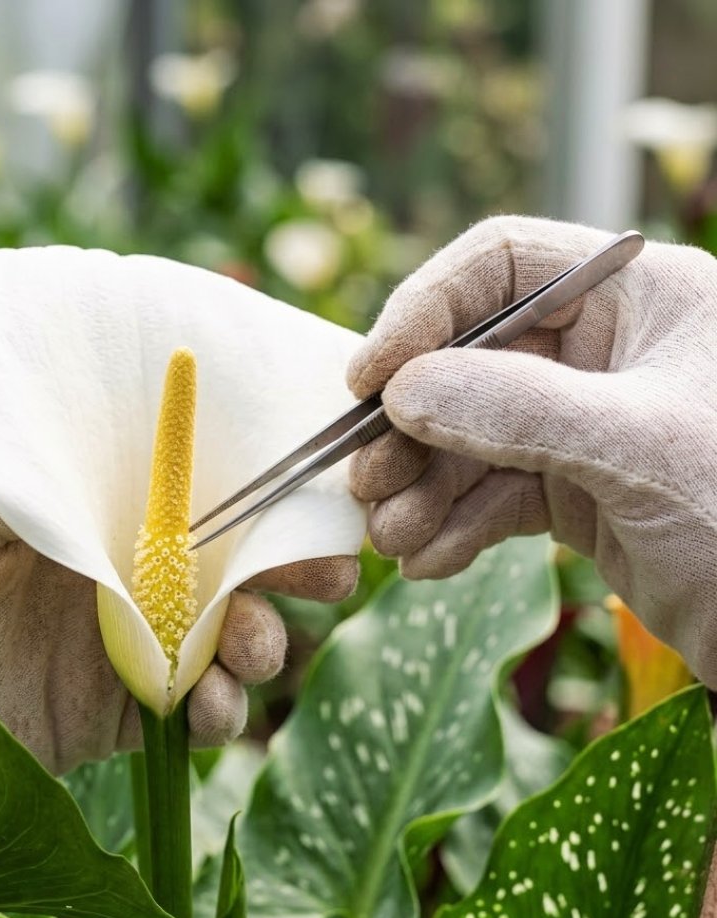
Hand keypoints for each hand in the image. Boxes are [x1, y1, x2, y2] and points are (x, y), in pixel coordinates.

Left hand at [0, 450, 355, 782]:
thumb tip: (153, 407)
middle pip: (246, 567)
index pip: (213, 494)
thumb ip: (59, 451)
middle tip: (322, 576)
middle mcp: (133, 570)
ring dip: (266, 644)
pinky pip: (200, 715)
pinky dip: (224, 713)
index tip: (320, 501)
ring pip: (240, 642)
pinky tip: (208, 705)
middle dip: (297, 572)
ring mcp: (133, 644)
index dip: (274, 496)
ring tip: (246, 646)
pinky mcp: (122, 714)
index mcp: (107, 505)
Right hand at [346, 215, 716, 685]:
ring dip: (424, 492)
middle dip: (412, 428)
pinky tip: (430, 562)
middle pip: (469, 363)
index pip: (500, 266)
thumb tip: (402, 392)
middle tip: (368, 484)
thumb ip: (518, 410)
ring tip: (392, 540)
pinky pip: (493, 497)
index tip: (367, 382)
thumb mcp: (639, 449)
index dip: (422, 313)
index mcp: (635, 298)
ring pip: (472, 440)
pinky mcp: (579, 493)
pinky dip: (455, 528)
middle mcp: (603, 353)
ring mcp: (585, 425)